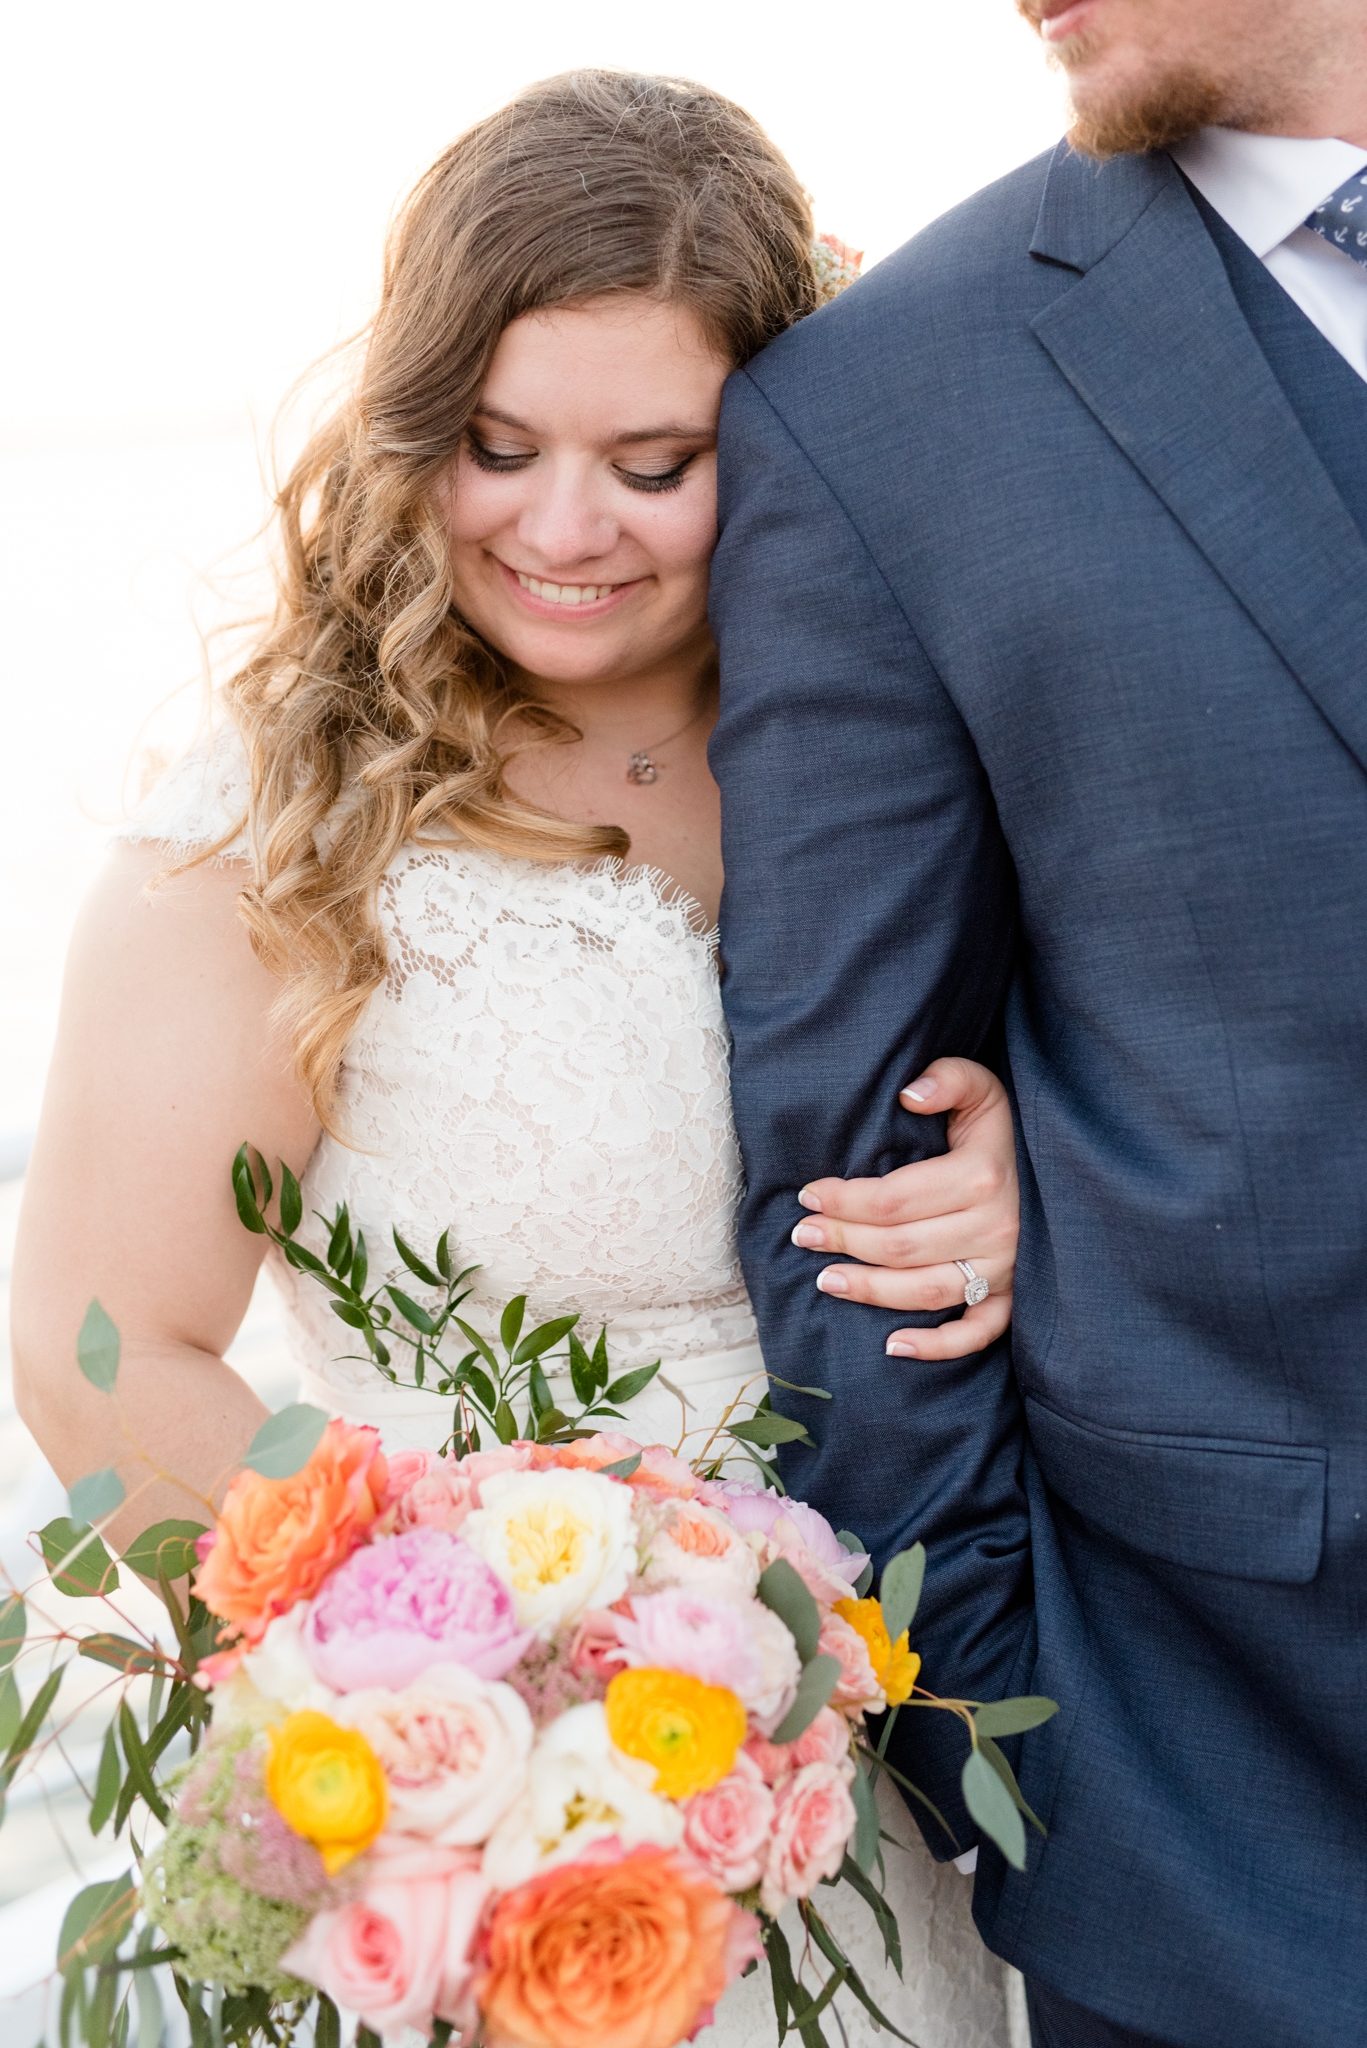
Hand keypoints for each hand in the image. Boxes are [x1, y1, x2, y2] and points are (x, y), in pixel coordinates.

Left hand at [790, 1057, 1017, 1359]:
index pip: (894, 1199)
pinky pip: (977, 1333)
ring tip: (826, 1280)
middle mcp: (997, 1228)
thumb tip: (909, 1093)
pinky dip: (937, 1346)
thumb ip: (948, 1079)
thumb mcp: (984, 1088)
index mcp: (982, 1176)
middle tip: (802, 1235)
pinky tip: (894, 1346)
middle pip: (899, 1246)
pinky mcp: (1015, 1297)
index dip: (845, 1199)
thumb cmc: (1007, 1129)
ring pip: (925, 1291)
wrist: (1066, 1168)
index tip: (809, 1193)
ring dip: (870, 1291)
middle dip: (843, 1240)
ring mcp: (1007, 1268)